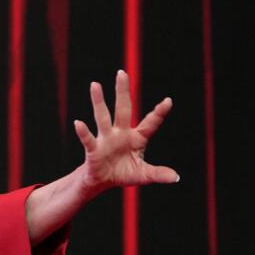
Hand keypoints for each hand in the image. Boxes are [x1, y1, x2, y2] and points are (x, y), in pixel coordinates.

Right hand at [73, 70, 178, 190]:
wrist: (102, 181)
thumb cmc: (124, 173)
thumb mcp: (143, 175)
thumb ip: (158, 174)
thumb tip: (176, 177)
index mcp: (137, 138)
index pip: (150, 123)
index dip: (159, 113)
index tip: (169, 101)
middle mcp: (121, 133)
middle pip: (123, 109)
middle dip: (122, 92)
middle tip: (122, 73)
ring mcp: (106, 139)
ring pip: (103, 117)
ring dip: (99, 101)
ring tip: (95, 84)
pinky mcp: (94, 149)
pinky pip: (89, 139)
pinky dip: (83, 132)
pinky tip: (78, 123)